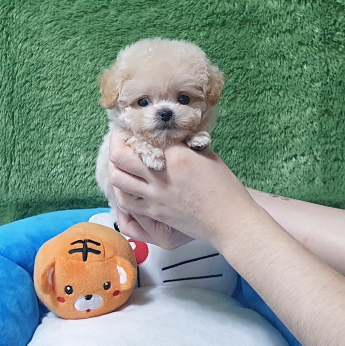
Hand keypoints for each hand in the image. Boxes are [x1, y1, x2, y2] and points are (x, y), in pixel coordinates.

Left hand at [108, 132, 260, 246]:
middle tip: (119, 139)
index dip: (134, 128)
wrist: (229, 220)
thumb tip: (172, 136)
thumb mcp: (207, 155)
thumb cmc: (224, 187)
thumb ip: (186, 144)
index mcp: (176, 156)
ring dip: (115, 168)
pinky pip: (127, 202)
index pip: (144, 135)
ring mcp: (154, 196)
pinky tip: (127, 186)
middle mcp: (160, 175)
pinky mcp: (154, 212)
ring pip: (117, 180)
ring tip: (120, 163)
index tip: (132, 125)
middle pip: (120, 156)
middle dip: (115, 143)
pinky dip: (122, 192)